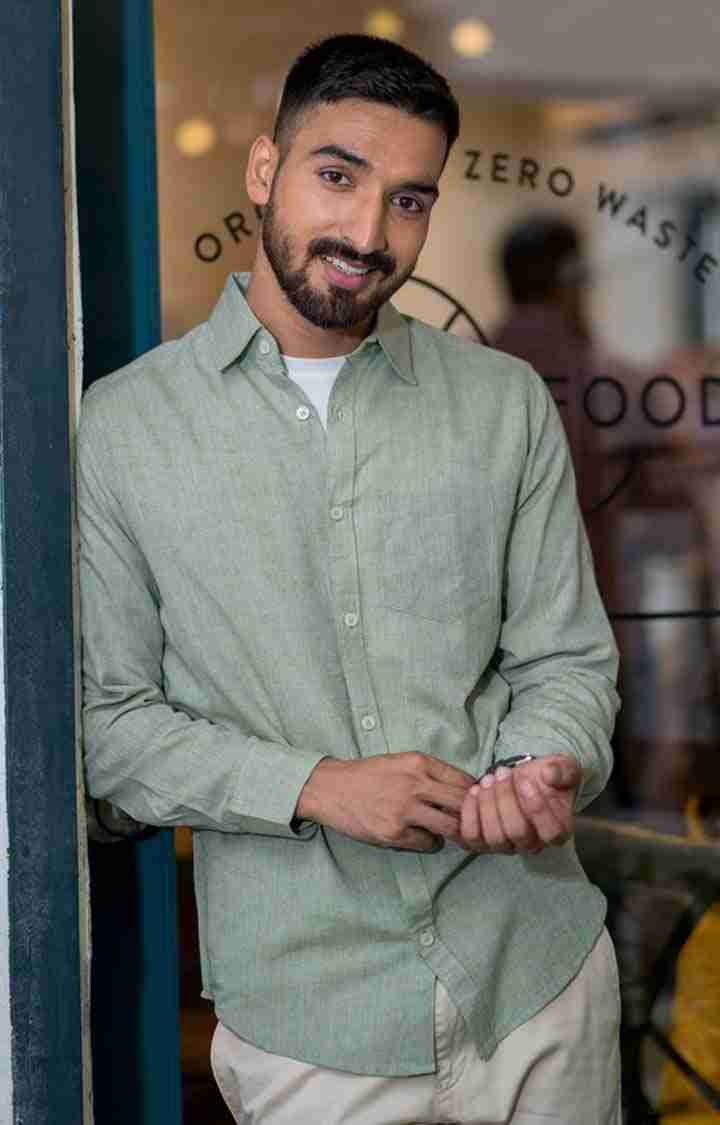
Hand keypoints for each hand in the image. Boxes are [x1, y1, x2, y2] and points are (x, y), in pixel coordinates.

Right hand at [295, 753, 475, 852]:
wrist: (330, 788)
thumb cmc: (369, 775)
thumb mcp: (401, 761)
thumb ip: (431, 773)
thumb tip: (466, 791)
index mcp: (419, 763)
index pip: (465, 781)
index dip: (476, 795)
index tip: (476, 804)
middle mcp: (415, 784)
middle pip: (464, 805)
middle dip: (473, 817)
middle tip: (472, 824)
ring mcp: (405, 810)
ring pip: (452, 828)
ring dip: (455, 833)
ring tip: (449, 832)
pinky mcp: (394, 833)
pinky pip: (429, 844)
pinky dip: (431, 842)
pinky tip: (421, 835)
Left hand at [459, 753, 580, 855]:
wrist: (526, 780)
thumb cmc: (548, 778)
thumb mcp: (564, 768)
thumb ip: (564, 771)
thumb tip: (549, 774)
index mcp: (558, 830)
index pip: (551, 832)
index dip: (537, 808)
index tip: (525, 781)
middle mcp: (532, 844)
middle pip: (518, 833)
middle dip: (506, 799)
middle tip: (502, 772)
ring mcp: (507, 846)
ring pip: (494, 837)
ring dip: (487, 804)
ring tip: (488, 779)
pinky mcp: (484, 843)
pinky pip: (472, 836)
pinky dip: (470, 813)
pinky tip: (475, 790)